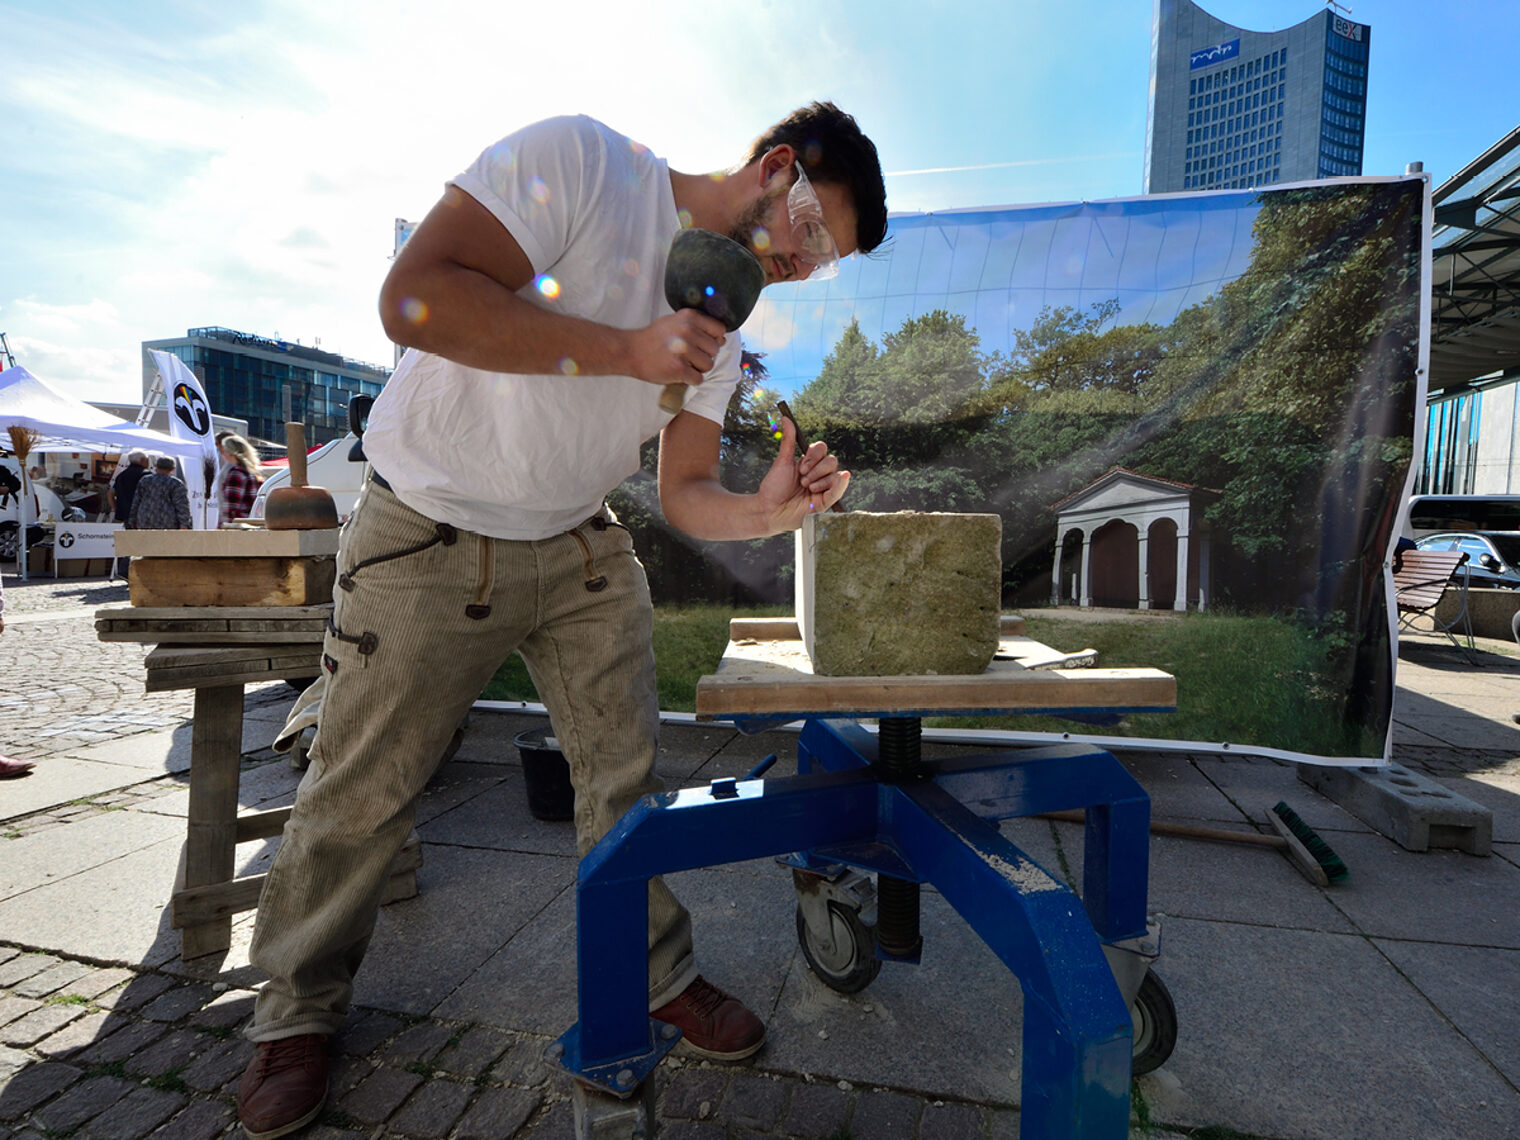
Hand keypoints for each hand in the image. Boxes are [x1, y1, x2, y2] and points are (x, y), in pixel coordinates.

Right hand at [627, 310, 725, 387]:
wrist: (630, 351)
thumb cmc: (653, 338)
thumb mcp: (674, 321)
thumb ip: (696, 325)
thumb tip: (721, 337)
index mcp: (689, 317)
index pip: (719, 330)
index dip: (714, 339)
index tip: (703, 344)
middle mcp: (688, 331)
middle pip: (715, 350)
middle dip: (704, 356)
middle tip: (688, 357)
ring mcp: (683, 350)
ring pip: (708, 365)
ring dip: (698, 368)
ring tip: (683, 364)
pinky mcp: (678, 368)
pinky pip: (698, 379)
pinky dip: (691, 380)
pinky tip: (680, 374)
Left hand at [757, 415, 849, 530]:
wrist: (769, 510)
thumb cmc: (774, 488)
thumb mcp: (782, 462)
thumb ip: (788, 440)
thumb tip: (786, 418)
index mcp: (808, 464)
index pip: (821, 449)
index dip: (813, 455)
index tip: (801, 467)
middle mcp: (818, 474)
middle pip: (831, 460)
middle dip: (816, 469)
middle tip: (802, 480)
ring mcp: (823, 488)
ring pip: (835, 474)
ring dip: (820, 480)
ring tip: (807, 489)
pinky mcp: (826, 502)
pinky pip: (839, 490)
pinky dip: (839, 483)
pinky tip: (840, 478)